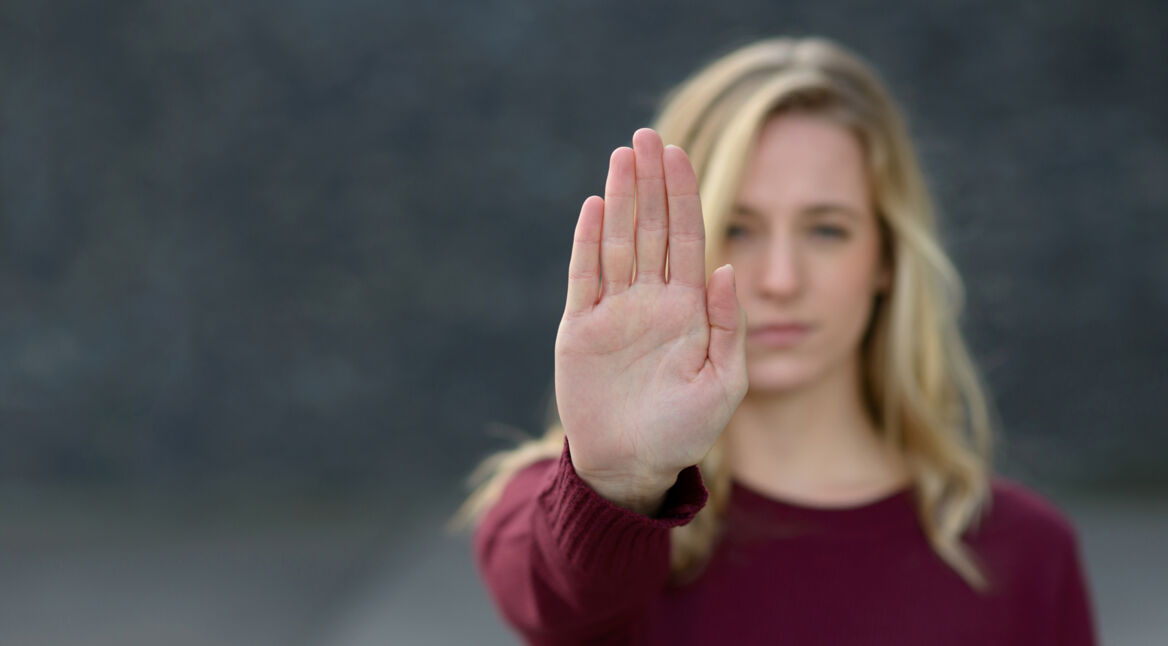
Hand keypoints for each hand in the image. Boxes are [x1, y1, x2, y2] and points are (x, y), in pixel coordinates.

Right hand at [554, 128, 748, 514]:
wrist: (632, 467)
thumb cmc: (685, 431)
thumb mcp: (724, 384)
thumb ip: (729, 327)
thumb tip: (728, 267)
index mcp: (687, 309)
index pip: (687, 238)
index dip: (683, 195)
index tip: (680, 152)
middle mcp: (650, 301)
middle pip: (650, 228)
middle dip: (651, 181)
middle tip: (649, 134)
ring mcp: (613, 312)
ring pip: (617, 241)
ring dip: (619, 198)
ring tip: (623, 155)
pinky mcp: (579, 329)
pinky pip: (583, 276)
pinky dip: (586, 242)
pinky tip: (592, 206)